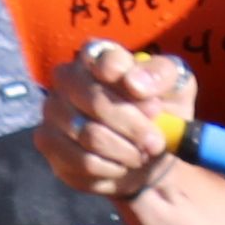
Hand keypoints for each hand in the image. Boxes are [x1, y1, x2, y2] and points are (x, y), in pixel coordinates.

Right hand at [33, 39, 196, 204]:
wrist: (146, 153)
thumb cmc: (160, 112)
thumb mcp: (176, 87)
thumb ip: (161, 75)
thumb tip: (135, 82)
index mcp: (97, 55)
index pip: (106, 61)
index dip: (132, 86)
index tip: (156, 106)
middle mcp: (67, 78)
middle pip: (96, 102)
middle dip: (134, 128)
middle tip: (156, 143)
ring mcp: (53, 111)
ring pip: (89, 136)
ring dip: (125, 152)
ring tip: (140, 155)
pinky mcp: (49, 143)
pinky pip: (80, 162)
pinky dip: (110, 169)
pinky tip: (121, 167)